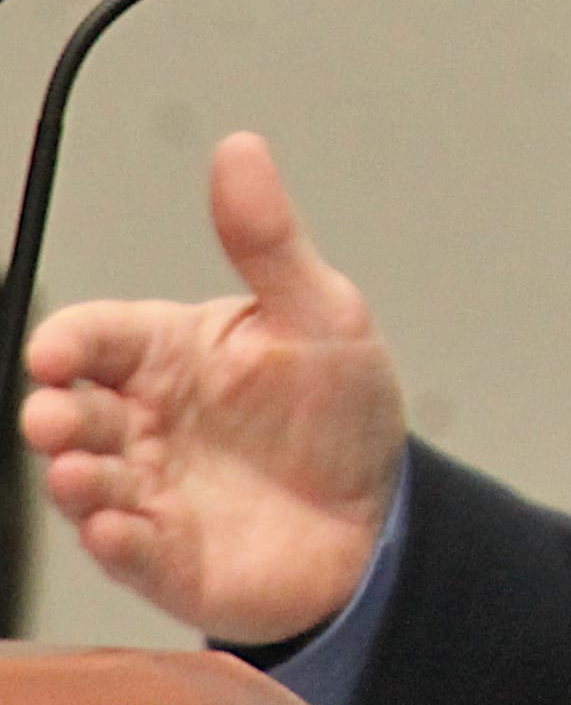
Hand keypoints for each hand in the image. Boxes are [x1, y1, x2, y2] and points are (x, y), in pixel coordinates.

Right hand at [20, 131, 406, 643]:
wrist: (381, 510)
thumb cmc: (339, 405)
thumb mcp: (321, 312)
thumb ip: (268, 240)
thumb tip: (239, 147)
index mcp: (170, 353)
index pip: (98, 337)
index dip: (69, 342)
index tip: (56, 351)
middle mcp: (145, 421)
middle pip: (75, 410)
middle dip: (55, 413)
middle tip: (55, 417)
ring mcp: (151, 491)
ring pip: (87, 482)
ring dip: (74, 478)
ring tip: (78, 473)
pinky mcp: (167, 558)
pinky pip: (128, 551)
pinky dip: (116, 541)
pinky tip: (116, 528)